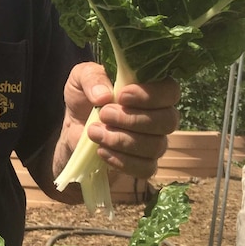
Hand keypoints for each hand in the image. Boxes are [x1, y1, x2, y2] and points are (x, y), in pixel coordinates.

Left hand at [63, 62, 179, 179]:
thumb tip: (104, 96)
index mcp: (151, 88)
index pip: (170, 91)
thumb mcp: (81, 76)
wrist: (74, 125)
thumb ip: (92, 77)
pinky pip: (146, 168)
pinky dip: (122, 161)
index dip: (150, 95)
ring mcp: (155, 141)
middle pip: (168, 121)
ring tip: (95, 132)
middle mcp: (160, 114)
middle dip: (132, 119)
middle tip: (104, 114)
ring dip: (122, 140)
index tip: (122, 96)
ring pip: (156, 146)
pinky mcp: (144, 163)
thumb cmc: (85, 95)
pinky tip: (101, 150)